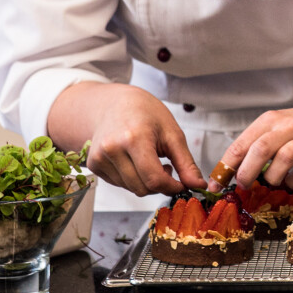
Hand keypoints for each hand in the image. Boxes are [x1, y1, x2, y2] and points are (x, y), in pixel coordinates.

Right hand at [51, 82, 204, 196]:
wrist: (111, 103)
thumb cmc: (144, 113)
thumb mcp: (171, 132)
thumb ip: (186, 162)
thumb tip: (198, 185)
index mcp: (134, 138)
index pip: (154, 179)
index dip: (172, 187)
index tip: (182, 185)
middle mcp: (112, 149)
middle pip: (142, 188)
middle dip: (160, 185)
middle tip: (167, 167)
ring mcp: (99, 158)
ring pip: (131, 189)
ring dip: (146, 182)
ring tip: (150, 160)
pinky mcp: (94, 165)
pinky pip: (119, 184)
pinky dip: (132, 179)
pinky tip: (134, 161)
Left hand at [211, 99, 292, 190]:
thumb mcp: (278, 128)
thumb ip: (257, 146)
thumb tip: (231, 174)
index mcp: (270, 120)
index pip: (241, 144)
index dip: (225, 167)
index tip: (216, 185)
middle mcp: (288, 126)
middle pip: (260, 150)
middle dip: (246, 173)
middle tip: (243, 186)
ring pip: (283, 159)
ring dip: (273, 178)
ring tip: (274, 182)